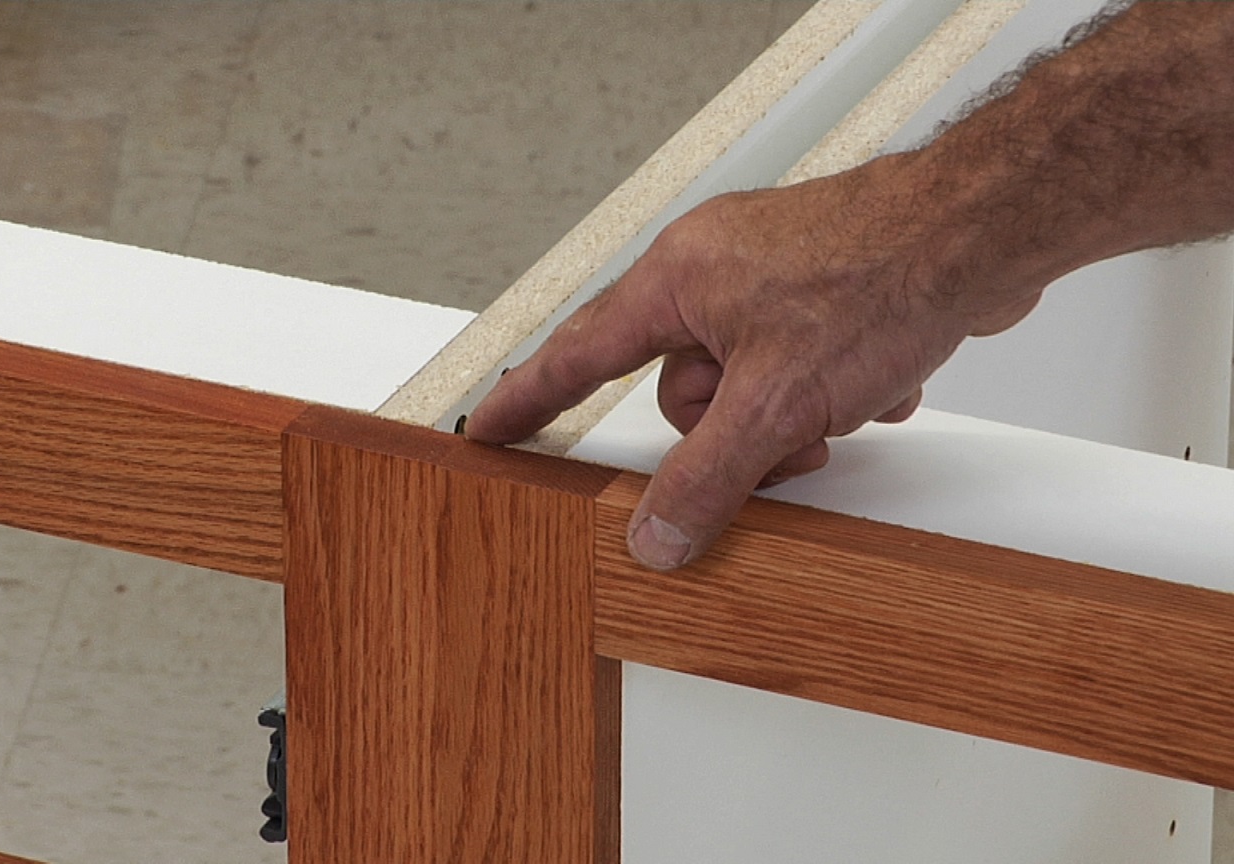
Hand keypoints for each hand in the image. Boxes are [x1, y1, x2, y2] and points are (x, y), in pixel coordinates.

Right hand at [466, 154, 1040, 569]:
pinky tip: (874, 380)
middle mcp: (711, 275)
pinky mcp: (816, 296)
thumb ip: (706, 476)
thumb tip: (656, 533)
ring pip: (745, 390)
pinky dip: (830, 391)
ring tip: (845, 403)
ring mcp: (766, 284)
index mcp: (676, 282)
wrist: (981, 230)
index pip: (578, 355)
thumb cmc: (880, 274)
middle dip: (735, 432)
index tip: (491, 429)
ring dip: (795, 418)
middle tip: (784, 439)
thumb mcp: (777, 401)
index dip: (529, 400)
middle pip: (681, 393)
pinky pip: (794, 371)